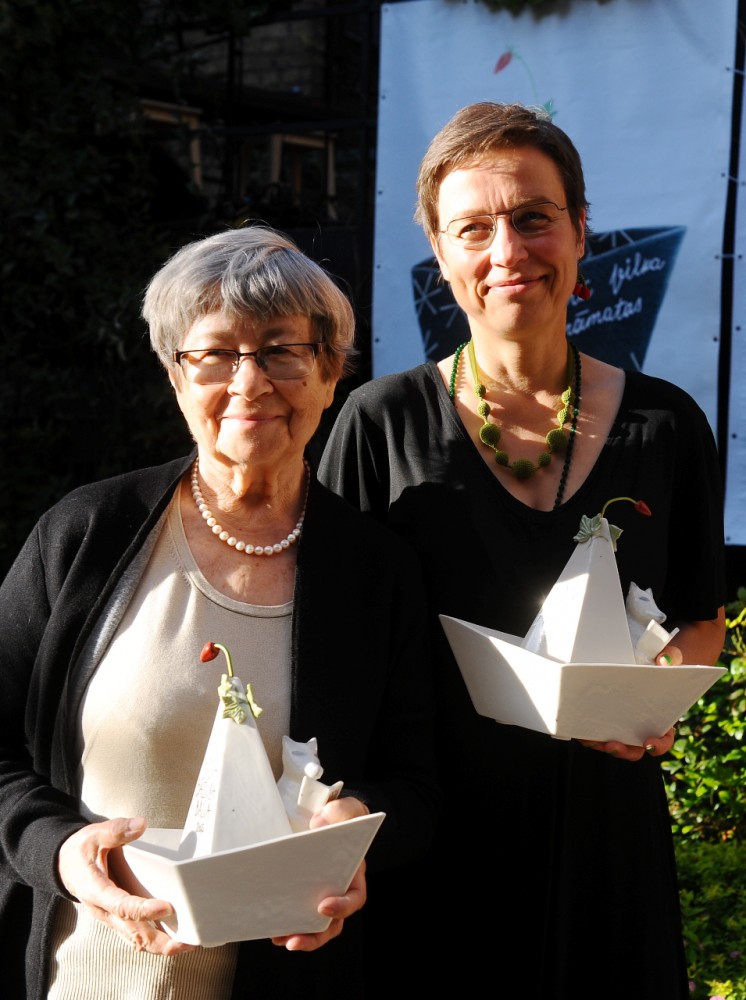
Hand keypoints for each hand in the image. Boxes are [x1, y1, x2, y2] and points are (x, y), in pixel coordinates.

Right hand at [57, 816, 193, 955]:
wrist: (63, 865)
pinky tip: (173, 940)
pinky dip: (153, 941)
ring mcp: (110, 918)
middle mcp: (103, 910)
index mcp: (95, 890)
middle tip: (184, 941)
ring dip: (159, 945)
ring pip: (135, 939)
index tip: (166, 907)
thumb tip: (140, 825)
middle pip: (131, 932)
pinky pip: (135, 935)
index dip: (143, 910)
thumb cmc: (80, 851)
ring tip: (186, 945)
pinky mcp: (117, 919)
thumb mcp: (94, 835)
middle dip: (158, 940)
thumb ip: (116, 830)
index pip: (121, 905)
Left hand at [271, 796, 369, 951]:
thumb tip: (320, 823)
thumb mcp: (346, 809)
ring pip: (314, 927)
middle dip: (315, 935)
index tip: (323, 906)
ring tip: (280, 938)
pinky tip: (271, 928)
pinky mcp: (300, 896)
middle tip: (295, 939)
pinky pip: (296, 917)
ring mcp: (318, 895)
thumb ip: (340, 811)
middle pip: (332, 923)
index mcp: (353, 873)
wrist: (318, 819)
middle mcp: (337, 890)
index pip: (354, 897)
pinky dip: (285, 926)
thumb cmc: (338, 817)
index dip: (342, 907)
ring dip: (298, 936)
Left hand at [577, 644, 681, 760]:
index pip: (664, 740)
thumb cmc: (660, 664)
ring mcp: (624, 726)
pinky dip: (589, 733)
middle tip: (612, 745)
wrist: (644, 658)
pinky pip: (598, 732)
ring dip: (601, 745)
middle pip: (634, 749)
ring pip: (614, 744)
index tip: (649, 743)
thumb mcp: (670, 659)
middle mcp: (642, 728)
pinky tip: (579, 726)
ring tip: (589, 739)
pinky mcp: (607, 719)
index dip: (658, 745)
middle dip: (623, 750)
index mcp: (662, 720)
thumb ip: (671, 659)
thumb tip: (663, 661)